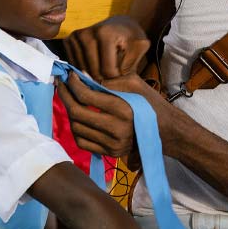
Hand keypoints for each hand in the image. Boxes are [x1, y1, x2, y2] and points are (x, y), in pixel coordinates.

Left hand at [57, 71, 178, 160]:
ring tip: (72, 100)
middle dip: (66, 96)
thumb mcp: (136, 84)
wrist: (166, 130)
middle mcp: (116, 129)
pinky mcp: (110, 153)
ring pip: (76, 127)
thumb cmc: (151, 103)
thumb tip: (84, 77)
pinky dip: (76, 128)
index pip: (87, 96)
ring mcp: (112, 144)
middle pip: (77, 113)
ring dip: (70, 112)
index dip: (74, 84)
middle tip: (62, 85)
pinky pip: (82, 142)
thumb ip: (110, 81)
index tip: (70, 75)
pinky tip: (79, 118)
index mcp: (124, 109)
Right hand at [64, 15, 149, 80]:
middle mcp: (86, 34)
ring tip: (106, 71)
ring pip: (82, 70)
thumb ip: (129, 65)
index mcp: (105, 34)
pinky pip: (74, 65)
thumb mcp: (140, 48)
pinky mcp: (68, 41)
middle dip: (105, 79)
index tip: (124, 75)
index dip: (117, 78)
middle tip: (114, 76)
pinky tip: (95, 67)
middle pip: (93, 72)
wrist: (121, 23)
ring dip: (94, 76)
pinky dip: (85, 70)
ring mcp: (75, 37)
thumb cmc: (133, 38)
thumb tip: (111, 83)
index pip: (107, 70)